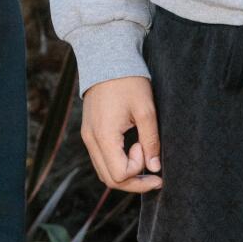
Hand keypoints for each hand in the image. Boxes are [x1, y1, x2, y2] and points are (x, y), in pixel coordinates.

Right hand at [81, 76, 161, 192]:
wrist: (107, 59)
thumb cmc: (128, 82)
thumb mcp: (146, 110)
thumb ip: (151, 141)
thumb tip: (155, 168)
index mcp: (104, 136)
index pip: (119, 175)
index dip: (138, 171)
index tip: (147, 148)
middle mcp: (91, 140)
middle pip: (109, 179)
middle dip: (134, 182)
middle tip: (155, 176)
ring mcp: (87, 137)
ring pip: (104, 172)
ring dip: (125, 174)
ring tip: (144, 159)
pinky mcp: (89, 133)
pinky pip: (101, 159)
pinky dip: (117, 163)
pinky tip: (133, 152)